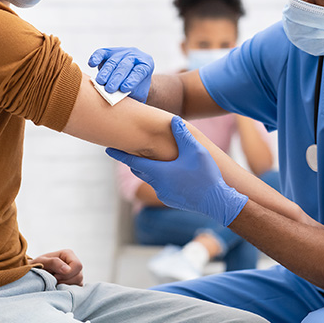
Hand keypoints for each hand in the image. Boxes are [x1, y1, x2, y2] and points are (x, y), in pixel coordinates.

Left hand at [29, 249, 83, 285]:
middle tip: (53, 279)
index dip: (67, 273)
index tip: (55, 275)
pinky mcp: (74, 284)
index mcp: (68, 254)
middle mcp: (74, 264)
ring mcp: (76, 275)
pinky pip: (75, 290)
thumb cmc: (37, 266)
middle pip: (79, 276)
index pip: (77, 265)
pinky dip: (66, 291)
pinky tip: (58, 287)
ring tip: (54, 283)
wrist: (34, 275)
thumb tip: (67, 269)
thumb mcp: (41, 261)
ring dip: (64, 286)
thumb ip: (54, 262)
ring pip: (78, 284)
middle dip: (64, 280)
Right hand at [88, 47, 153, 102]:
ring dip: (106, 72)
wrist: (131, 79)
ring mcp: (122, 52)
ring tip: (101, 82)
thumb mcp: (138, 93)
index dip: (132, 80)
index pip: (139, 71)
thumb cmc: (135, 88)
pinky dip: (96, 58)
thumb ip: (131, 94)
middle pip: (125, 65)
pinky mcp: (109, 51)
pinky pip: (102, 53)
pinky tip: (92, 64)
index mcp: (146, 65)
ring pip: (113, 61)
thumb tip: (118, 99)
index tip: (124, 89)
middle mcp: (135, 56)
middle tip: (110, 89)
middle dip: (116, 78)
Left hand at [107, 116, 247, 226]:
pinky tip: (171, 172)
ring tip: (150, 158)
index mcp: (159, 171)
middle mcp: (158, 184)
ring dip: (149, 168)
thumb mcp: (196, 150)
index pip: (132, 161)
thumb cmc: (206, 175)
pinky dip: (160, 177)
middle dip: (134, 159)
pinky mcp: (172, 200)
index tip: (107, 149)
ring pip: (151, 178)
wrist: (217, 202)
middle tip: (128, 149)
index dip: (119, 154)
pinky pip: (161, 186)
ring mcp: (164, 194)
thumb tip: (172, 120)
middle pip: (140, 169)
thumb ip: (183, 134)